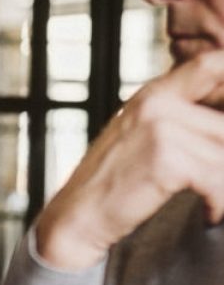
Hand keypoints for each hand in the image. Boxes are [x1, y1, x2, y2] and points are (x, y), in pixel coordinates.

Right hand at [36, 49, 223, 269]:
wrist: (76, 219)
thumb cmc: (110, 184)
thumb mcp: (140, 138)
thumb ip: (178, 120)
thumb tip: (221, 126)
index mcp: (153, 93)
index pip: (212, 65)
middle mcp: (157, 102)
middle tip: (219, 178)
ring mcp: (160, 127)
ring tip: (216, 201)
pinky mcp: (165, 158)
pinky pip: (216, 177)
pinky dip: (218, 200)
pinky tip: (209, 211)